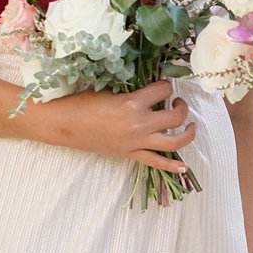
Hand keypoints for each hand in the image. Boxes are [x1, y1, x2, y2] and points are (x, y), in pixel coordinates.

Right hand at [36, 80, 196, 172]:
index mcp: (133, 103)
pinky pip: (155, 162)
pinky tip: (184, 167)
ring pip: (173, 142)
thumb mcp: (108, 90)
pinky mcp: (129, 154)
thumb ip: (131, 91)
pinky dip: (171, 166)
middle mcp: (139, 124)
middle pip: (175, 117)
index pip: (163, 90)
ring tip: (190, 125)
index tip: (164, 85)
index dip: (166, 85)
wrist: (63, 124)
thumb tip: (147, 89)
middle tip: (177, 102)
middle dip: (182, 107)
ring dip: (187, 133)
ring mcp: (136, 142)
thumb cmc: (81, 102)